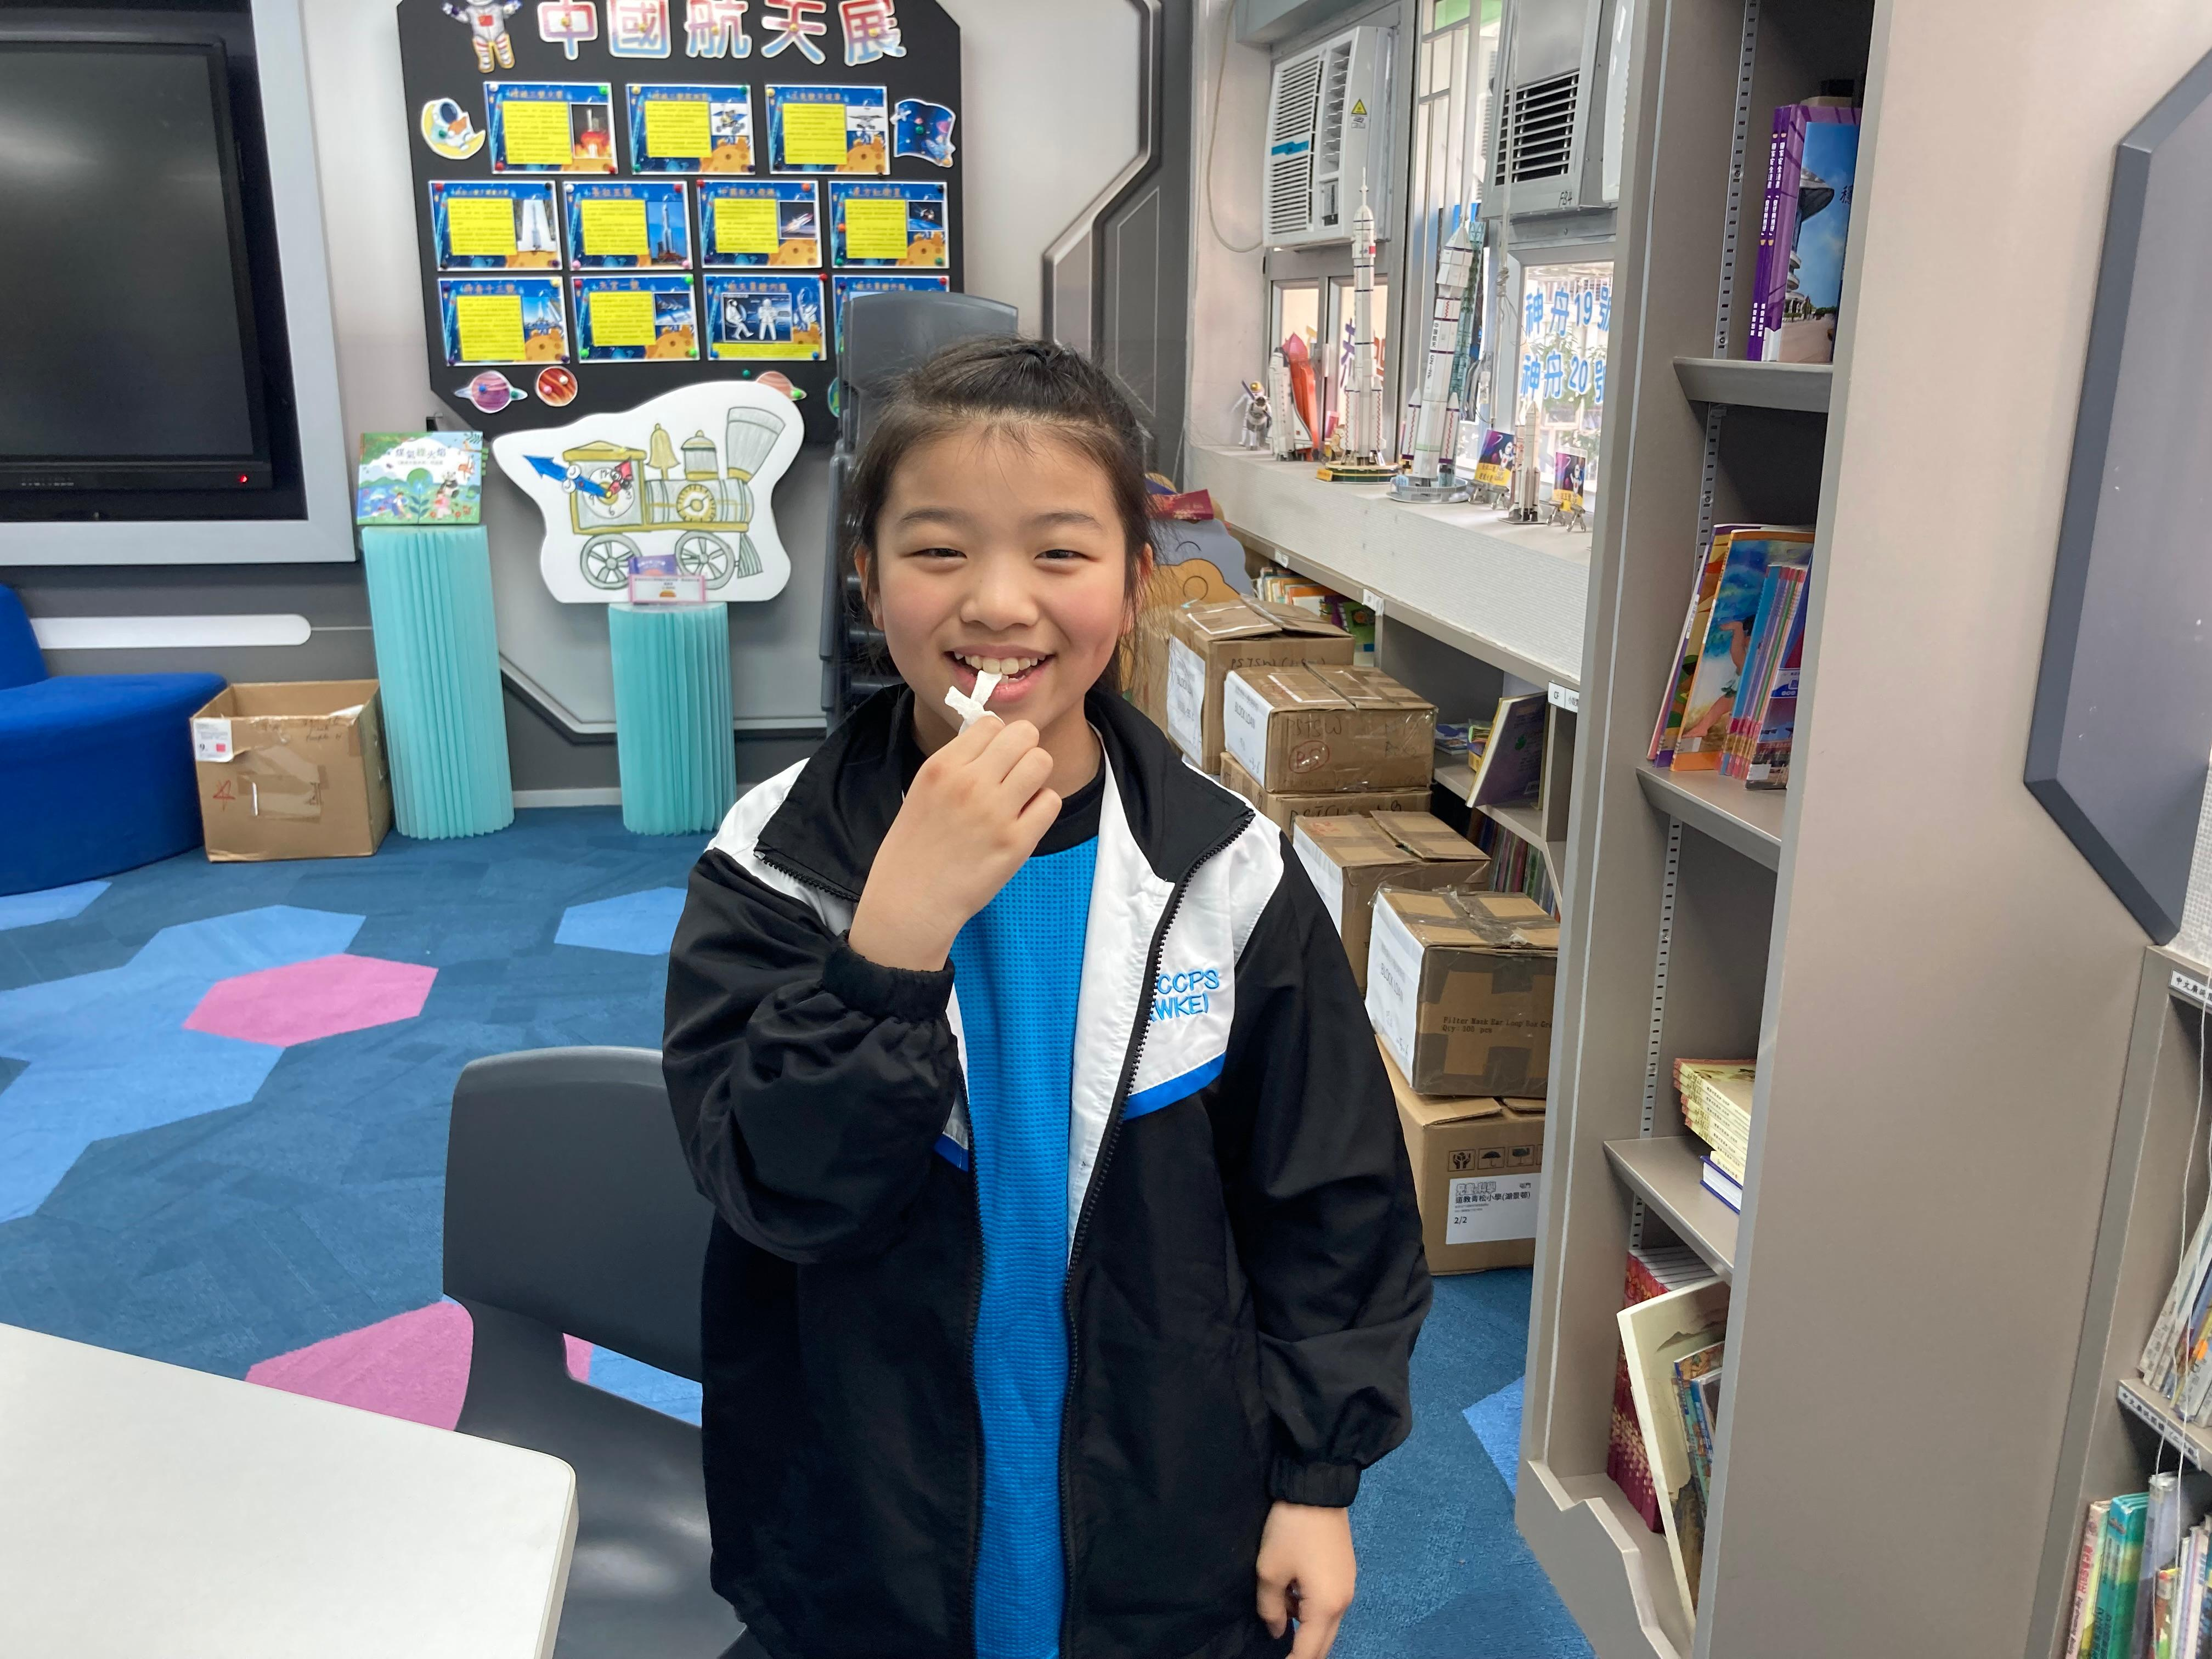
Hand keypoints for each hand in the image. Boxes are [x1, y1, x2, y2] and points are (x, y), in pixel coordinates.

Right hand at [846, 716, 1059, 971]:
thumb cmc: (914, 848)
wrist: (910, 902)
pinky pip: (1051, 801)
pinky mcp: (1017, 842)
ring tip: (1019, 797)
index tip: (992, 759)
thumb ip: (957, 764)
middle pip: (1024, 734)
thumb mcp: (922, 790)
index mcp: (942, 766)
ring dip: (1035, 776)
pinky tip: (1023, 821)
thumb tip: (995, 742)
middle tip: (1012, 775)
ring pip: (1041, 762)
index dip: (997, 739)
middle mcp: (970, 783)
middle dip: (1022, 750)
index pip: (991, 723)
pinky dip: (1041, 808)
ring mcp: (996, 812)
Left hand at [1256, 1501, 1354, 1658]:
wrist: (1317, 1488)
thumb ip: (1270, 1609)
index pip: (1309, 1652)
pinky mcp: (1345, 1574)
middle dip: (1302, 1651)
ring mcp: (1347, 1588)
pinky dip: (1310, 1610)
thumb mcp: (1270, 1570)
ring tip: (1278, 1612)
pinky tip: (1290, 1595)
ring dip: (1304, 1628)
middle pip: (1324, 1644)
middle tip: (1279, 1648)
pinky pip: (1328, 1606)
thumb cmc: (1291, 1531)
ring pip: (1326, 1625)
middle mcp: (1343, 1603)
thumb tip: (1278, 1631)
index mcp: (1326, 1607)